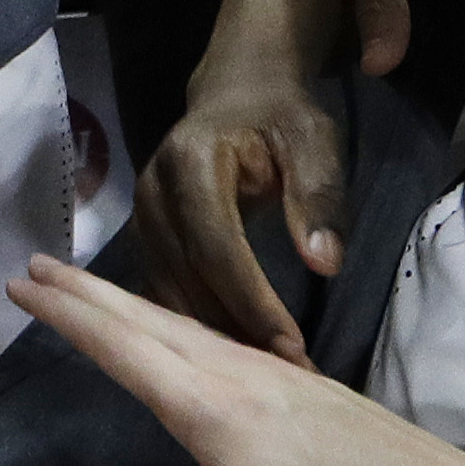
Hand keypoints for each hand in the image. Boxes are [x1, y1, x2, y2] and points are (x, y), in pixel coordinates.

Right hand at [12, 256, 464, 465]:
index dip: (66, 314)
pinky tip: (194, 344)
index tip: (17, 283)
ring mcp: (283, 380)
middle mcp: (242, 375)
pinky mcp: (314, 393)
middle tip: (39, 264)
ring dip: (135, 305)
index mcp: (211, 407)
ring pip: (191, 325)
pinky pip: (226, 339)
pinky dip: (182, 326)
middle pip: (151, 319)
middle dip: (91, 292)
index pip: (120, 346)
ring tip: (99, 296)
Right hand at [134, 58, 343, 355]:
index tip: (290, 347)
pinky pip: (163, 290)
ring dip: (213, 335)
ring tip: (261, 375)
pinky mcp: (143, 238)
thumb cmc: (279, 115)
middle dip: (234, 330)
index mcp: (190, 163)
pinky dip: (197, 324)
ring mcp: (140, 217)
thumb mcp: (312, 140)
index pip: (217, 247)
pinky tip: (232, 352)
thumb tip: (324, 264)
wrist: (236, 90)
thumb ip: (319, 196)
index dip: (251, 300)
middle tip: (282, 375)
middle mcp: (152, 192)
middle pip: (187, 277)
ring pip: (168, 292)